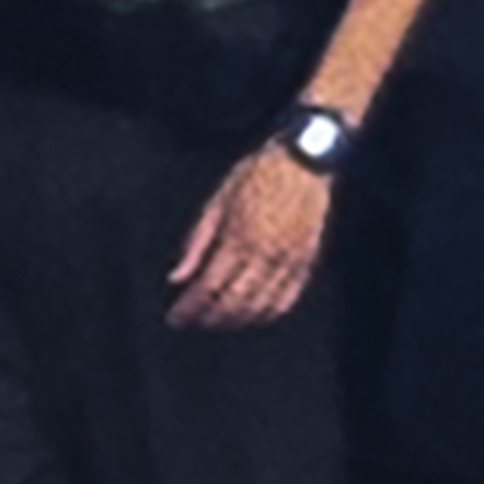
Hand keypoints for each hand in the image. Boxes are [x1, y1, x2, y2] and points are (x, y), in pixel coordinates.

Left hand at [165, 142, 329, 331]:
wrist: (305, 159)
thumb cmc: (257, 174)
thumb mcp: (219, 200)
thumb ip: (197, 242)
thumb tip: (176, 278)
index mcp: (238, 237)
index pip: (208, 287)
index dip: (190, 308)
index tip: (176, 318)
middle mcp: (264, 253)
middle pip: (232, 302)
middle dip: (209, 319)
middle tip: (192, 323)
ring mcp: (289, 259)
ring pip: (260, 306)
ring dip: (236, 321)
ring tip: (218, 323)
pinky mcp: (307, 260)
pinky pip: (288, 298)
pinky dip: (269, 313)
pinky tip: (254, 317)